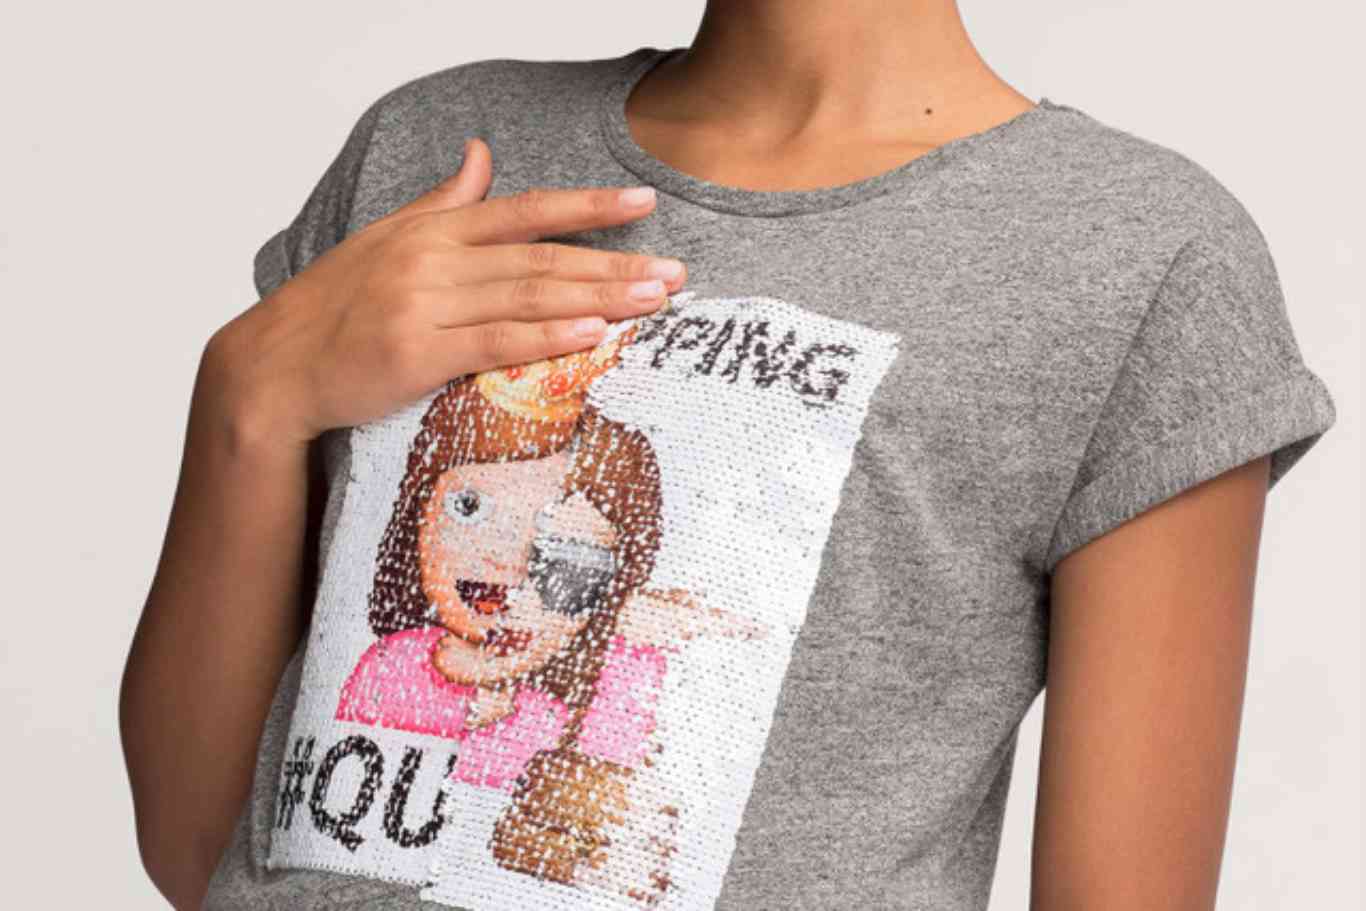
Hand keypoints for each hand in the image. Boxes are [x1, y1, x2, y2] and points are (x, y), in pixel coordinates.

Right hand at [202, 137, 684, 455]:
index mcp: (431, 230)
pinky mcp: (415, 353)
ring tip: (652, 300)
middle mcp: (432, 260)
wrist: (274, 366)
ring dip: (597, 296)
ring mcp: (423, 305)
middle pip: (540, 256)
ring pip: (526, 295)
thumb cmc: (333, 305)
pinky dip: (547, 335)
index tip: (642, 205)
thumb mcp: (386, 238)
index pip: (524, 211)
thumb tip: (480, 154)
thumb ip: (443, 201)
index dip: (587, 207)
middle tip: (672, 272)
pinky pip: (494, 341)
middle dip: (613, 262)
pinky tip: (592, 333)